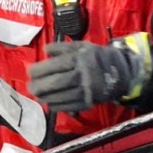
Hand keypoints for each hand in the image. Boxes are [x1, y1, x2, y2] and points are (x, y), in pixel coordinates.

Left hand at [28, 39, 149, 111]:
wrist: (122, 72)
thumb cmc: (97, 56)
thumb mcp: (81, 46)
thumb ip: (62, 47)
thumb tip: (45, 50)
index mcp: (80, 59)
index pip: (56, 65)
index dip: (40, 70)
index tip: (30, 72)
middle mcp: (84, 75)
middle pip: (57, 82)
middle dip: (40, 86)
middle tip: (29, 87)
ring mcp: (87, 90)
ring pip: (62, 96)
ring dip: (46, 97)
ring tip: (37, 95)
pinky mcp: (90, 102)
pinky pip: (70, 106)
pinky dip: (57, 105)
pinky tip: (49, 103)